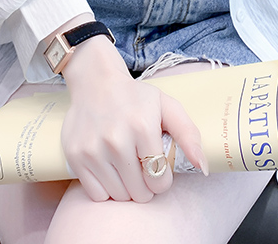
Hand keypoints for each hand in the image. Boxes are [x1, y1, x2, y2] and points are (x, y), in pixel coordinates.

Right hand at [60, 35, 206, 202]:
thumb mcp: (167, 107)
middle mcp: (116, 139)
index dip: (163, 180)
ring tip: (126, 168)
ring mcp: (93, 149)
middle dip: (146, 186)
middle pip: (139, 192)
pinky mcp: (75, 156)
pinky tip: (110, 170)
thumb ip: (188, 135)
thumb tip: (202, 167)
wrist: (95, 82)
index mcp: (142, 127)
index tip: (159, 169)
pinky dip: (106, 188)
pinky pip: (96, 194)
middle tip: (142, 168)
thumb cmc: (135, 98)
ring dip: (126, 188)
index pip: (160, 179)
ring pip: (119, 195)